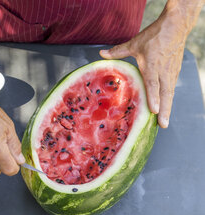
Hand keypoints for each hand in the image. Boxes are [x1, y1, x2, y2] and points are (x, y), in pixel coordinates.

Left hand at [100, 6, 191, 127]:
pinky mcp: (175, 72)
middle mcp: (163, 71)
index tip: (153, 110)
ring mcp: (171, 72)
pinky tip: (165, 109)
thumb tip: (101, 54)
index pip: (153, 83)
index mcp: (152, 65)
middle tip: (162, 125)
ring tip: (164, 122)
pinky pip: (171, 88)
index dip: (153, 97)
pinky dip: (169, 100)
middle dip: (164, 110)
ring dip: (167, 108)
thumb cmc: (154, 36)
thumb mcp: (135, 43)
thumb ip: (118, 51)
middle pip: (165, 93)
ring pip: (170, 93)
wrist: (176, 26)